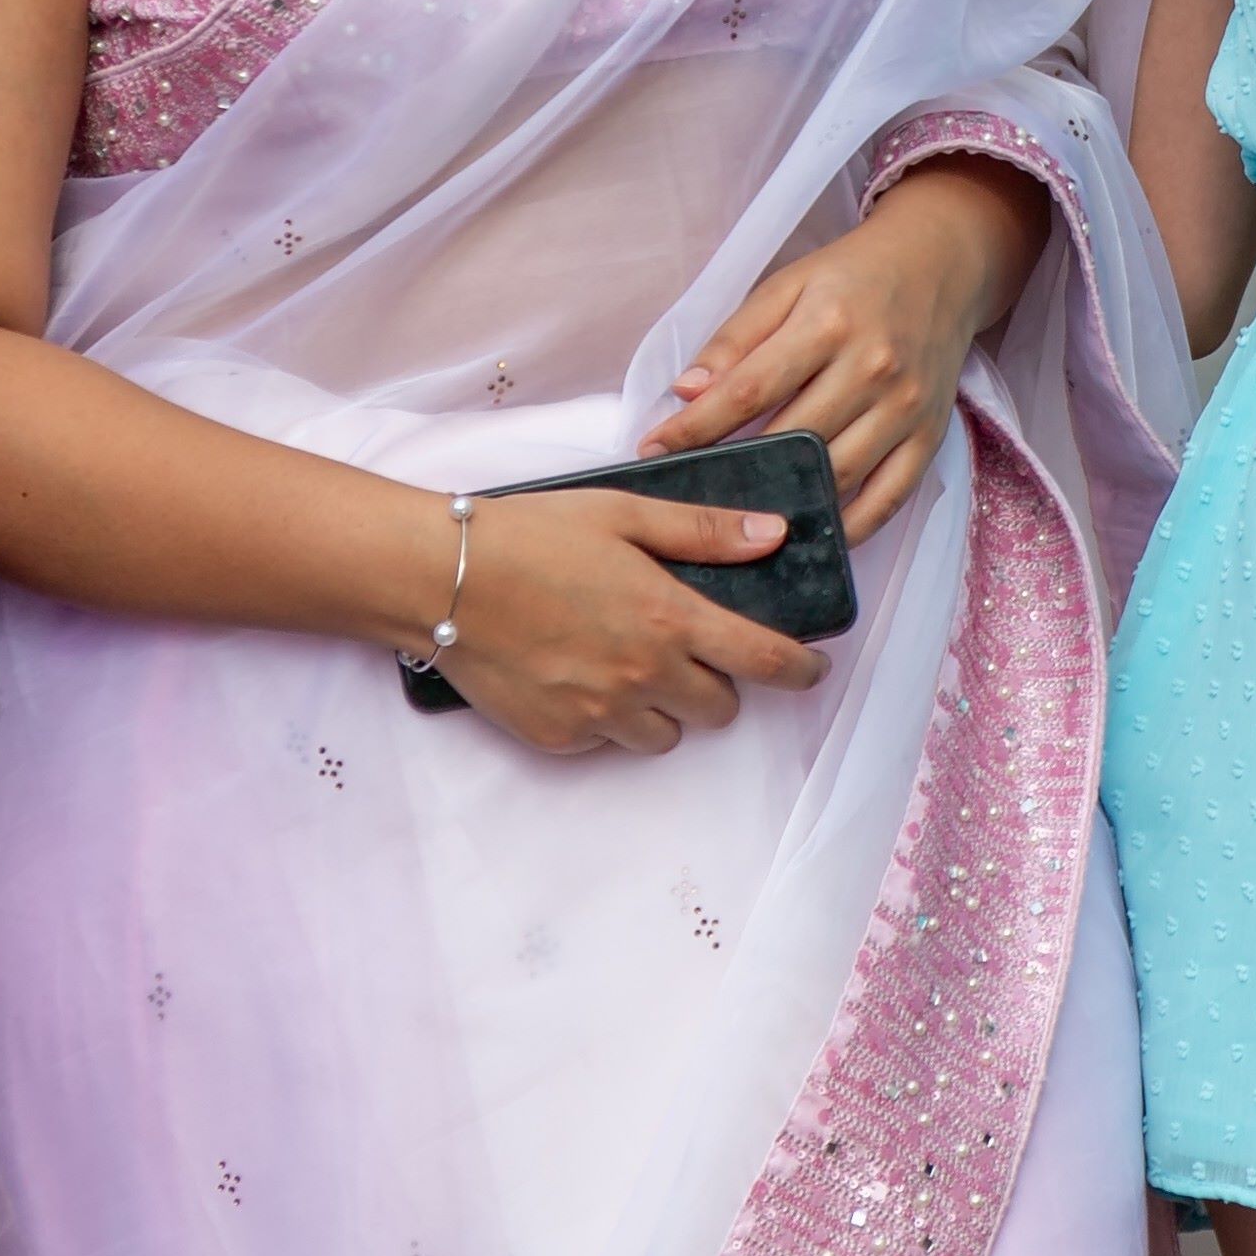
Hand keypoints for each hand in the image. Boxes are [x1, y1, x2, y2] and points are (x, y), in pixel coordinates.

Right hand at [432, 480, 827, 754]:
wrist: (442, 578)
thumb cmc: (531, 534)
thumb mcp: (622, 513)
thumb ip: (702, 531)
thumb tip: (773, 535)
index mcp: (669, 617)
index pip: (764, 661)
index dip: (801, 671)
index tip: (812, 670)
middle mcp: (643, 675)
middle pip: (720, 709)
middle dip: (717, 683)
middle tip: (687, 651)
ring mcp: (601, 714)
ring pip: (667, 735)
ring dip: (664, 707)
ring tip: (627, 665)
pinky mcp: (560, 738)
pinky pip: (607, 742)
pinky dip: (606, 718)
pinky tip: (577, 675)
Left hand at [645, 157, 1044, 538]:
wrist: (939, 264)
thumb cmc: (852, 277)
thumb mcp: (787, 285)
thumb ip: (735, 339)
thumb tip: (685, 392)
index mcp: (827, 323)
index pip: (749, 390)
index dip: (695, 427)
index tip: (653, 448)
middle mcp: (872, 368)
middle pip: (791, 439)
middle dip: (733, 470)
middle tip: (689, 492)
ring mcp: (905, 407)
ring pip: (836, 475)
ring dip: (786, 504)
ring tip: (740, 518)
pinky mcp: (930, 436)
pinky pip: (888, 498)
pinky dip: (849, 525)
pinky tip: (810, 531)